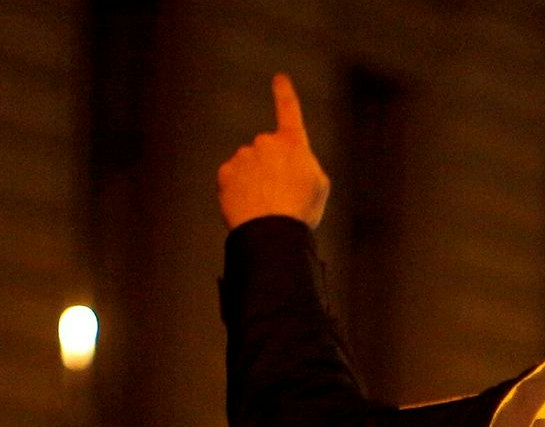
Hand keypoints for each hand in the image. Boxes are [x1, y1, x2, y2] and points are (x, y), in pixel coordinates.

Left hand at [216, 74, 330, 229]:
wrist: (272, 231)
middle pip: (266, 152)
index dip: (284, 94)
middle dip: (270, 169)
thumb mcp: (318, 186)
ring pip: (248, 167)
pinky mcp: (225, 172)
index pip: (289, 111)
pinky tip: (248, 207)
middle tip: (280, 197)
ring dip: (254, 182)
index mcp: (293, 144)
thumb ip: (304, 165)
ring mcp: (243, 156)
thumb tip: (285, 164)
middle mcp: (266, 142)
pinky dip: (238, 191)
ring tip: (265, 207)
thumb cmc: (300, 212)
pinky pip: (232, 179)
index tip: (280, 78)